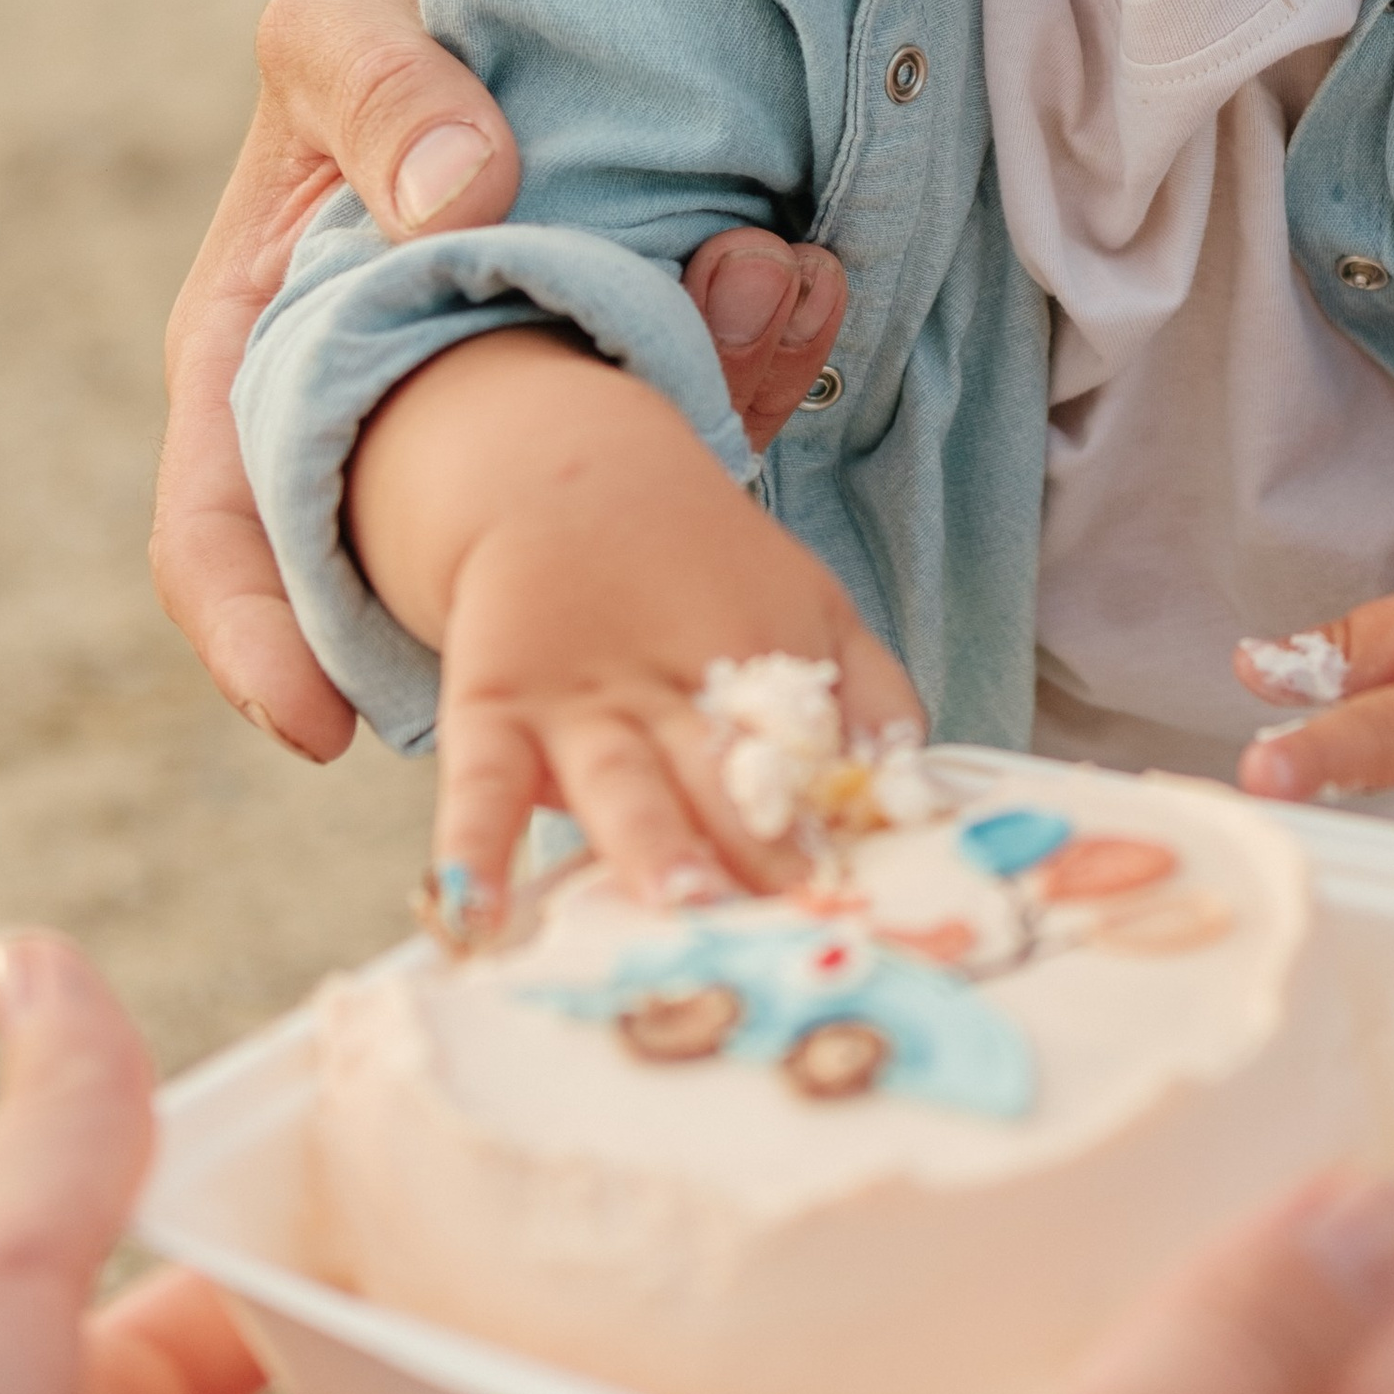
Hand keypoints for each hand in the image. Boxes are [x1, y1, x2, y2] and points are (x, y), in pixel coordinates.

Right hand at [155, 0, 846, 759]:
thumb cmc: (392, 20)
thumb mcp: (340, 23)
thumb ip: (378, 90)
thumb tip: (452, 194)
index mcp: (265, 364)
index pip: (225, 536)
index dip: (257, 643)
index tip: (316, 726)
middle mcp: (395, 427)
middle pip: (437, 569)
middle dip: (552, 562)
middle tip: (647, 518)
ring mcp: (527, 422)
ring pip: (605, 499)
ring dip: (707, 408)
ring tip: (768, 284)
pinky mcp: (642, 384)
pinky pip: (706, 412)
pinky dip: (766, 353)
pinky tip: (807, 272)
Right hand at [349, 330, 920, 913]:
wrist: (567, 479)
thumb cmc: (707, 576)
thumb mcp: (811, 612)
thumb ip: (875, 697)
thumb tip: (918, 789)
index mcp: (765, 673)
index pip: (811, 762)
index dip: (834, 829)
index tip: (861, 893)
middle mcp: (674, 696)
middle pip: (722, 779)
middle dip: (757, 848)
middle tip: (791, 912)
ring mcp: (580, 704)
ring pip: (622, 782)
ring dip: (654, 844)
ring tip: (682, 902)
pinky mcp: (494, 708)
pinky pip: (481, 782)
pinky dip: (474, 845)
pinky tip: (478, 914)